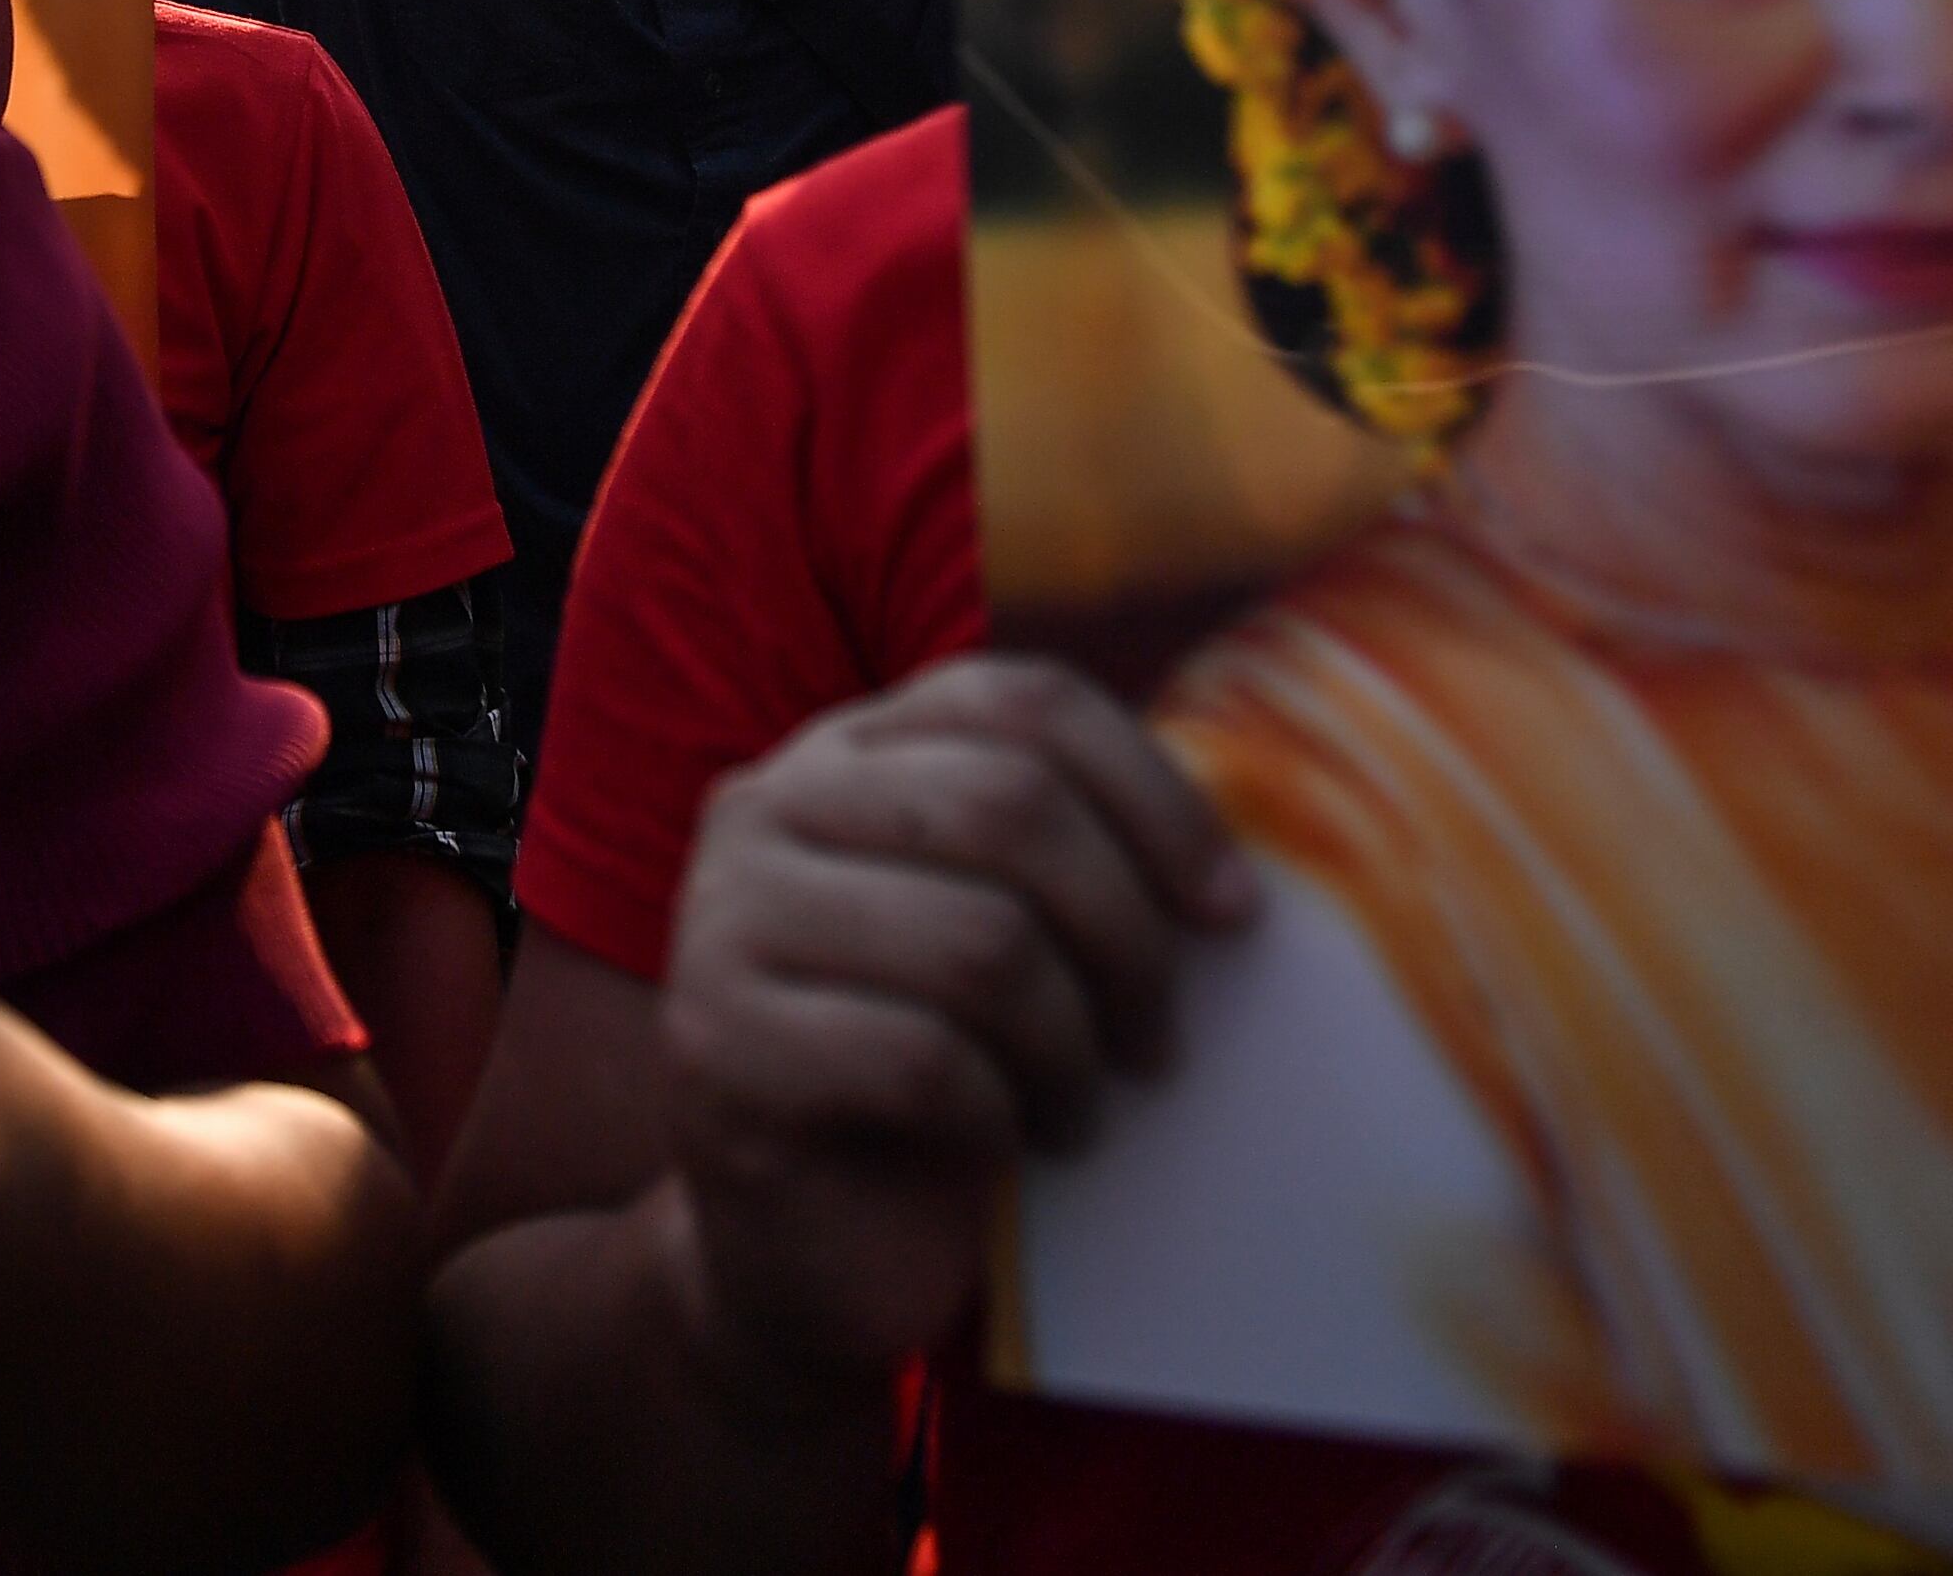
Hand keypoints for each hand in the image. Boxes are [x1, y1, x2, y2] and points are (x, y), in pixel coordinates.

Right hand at [654, 656, 1248, 1379]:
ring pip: (977, 942)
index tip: (1234, 915)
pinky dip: (1000, 1119)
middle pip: (1010, 806)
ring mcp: (724, 919)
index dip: (1156, 796)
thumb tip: (1228, 866)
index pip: (1025, 702)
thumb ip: (1074, 856)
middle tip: (1158, 1045)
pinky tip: (1003, 1149)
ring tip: (1080, 1109)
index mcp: (849, 750)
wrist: (810, 1250)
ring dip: (1071, 1048)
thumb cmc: (941, 1081)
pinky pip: (922, 1062)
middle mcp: (769, 805)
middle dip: (1126, 939)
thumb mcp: (1010, 932)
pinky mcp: (719, 1046)